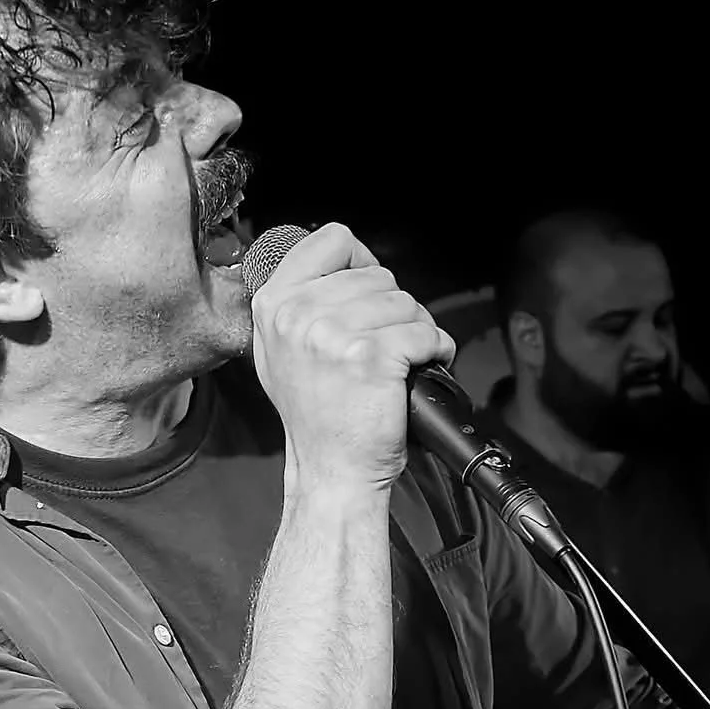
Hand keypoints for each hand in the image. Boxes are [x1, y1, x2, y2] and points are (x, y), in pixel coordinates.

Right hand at [249, 222, 454, 491]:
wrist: (332, 469)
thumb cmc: (316, 416)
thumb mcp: (280, 350)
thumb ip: (298, 302)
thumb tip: (338, 264)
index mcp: (274, 304)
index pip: (332, 239)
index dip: (361, 262)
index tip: (367, 294)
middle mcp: (297, 314)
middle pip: (378, 274)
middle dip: (394, 308)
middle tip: (385, 344)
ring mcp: (332, 334)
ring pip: (406, 302)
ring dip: (416, 331)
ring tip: (399, 362)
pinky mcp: (371, 356)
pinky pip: (425, 332)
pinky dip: (434, 351)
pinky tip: (415, 372)